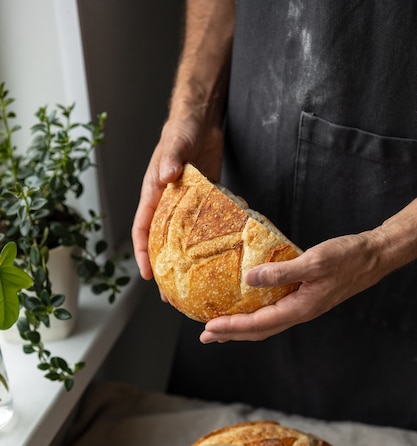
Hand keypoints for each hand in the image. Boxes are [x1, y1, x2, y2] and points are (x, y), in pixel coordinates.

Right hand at [132, 117, 223, 280]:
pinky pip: (201, 228)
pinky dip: (206, 244)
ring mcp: (185, 205)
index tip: (148, 274)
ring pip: (181, 241)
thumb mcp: (175, 143)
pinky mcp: (203, 202)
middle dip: (164, 269)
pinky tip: (216, 259)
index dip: (142, 254)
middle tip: (170, 294)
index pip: (142, 230)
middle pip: (160, 243)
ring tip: (192, 286)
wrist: (201, 119)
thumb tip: (168, 176)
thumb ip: (171, 159)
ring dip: (185, 263)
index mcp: (153, 194)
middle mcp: (166, 204)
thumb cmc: (182, 129)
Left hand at [200, 232, 384, 341]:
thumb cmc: (347, 258)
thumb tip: (249, 278)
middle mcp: (299, 312)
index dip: (231, 327)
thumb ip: (281, 272)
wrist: (372, 257)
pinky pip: (273, 312)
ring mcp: (301, 307)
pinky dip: (255, 314)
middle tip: (205, 336)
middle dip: (230, 334)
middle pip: (258, 331)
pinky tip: (246, 307)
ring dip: (240, 328)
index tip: (209, 328)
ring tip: (219, 328)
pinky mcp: (303, 298)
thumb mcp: (314, 261)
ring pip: (265, 324)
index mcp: (300, 308)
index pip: (258, 324)